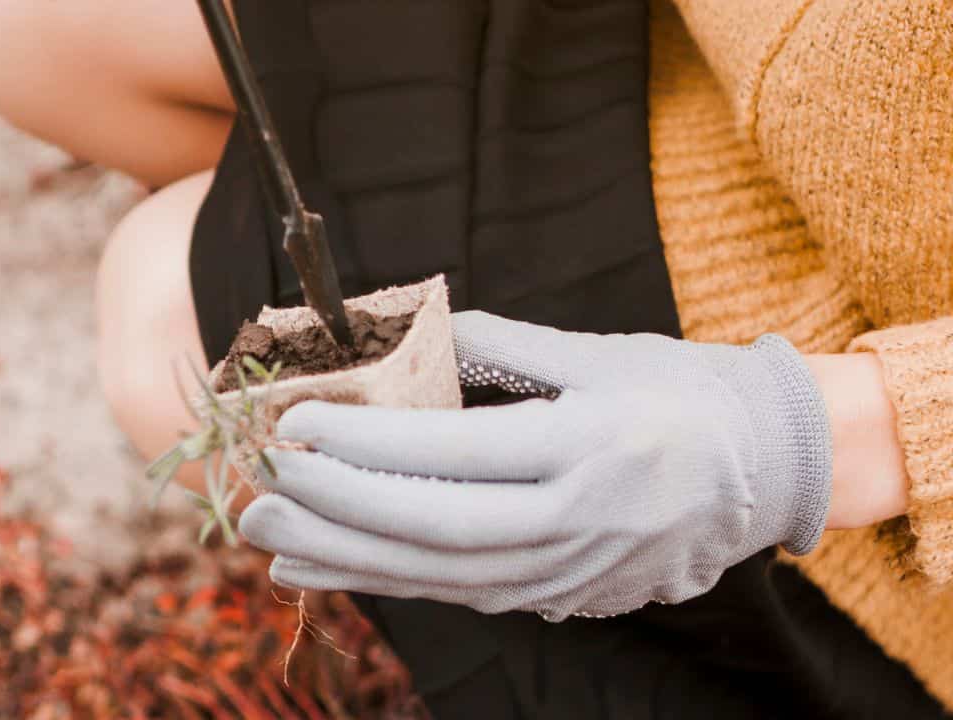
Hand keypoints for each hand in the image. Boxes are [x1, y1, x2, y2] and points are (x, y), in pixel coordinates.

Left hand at [239, 311, 833, 619]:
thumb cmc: (679, 395)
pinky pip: (457, 594)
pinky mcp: (557, 597)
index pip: (453, 452)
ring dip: (344, 558)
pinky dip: (385, 581)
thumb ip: (497, 344)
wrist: (762, 472)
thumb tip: (409, 326)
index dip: (366, 443)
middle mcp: (574, 522)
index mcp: (585, 447)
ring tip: (268, 536)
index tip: (294, 425)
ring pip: (437, 576)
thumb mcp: (597, 353)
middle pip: (432, 528)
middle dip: (334, 511)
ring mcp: (566, 573)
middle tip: (257, 490)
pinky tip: (324, 568)